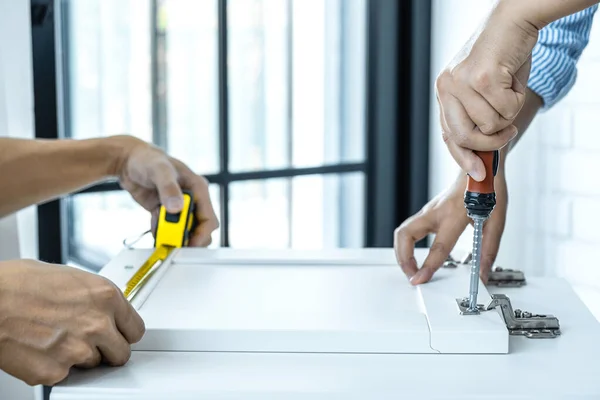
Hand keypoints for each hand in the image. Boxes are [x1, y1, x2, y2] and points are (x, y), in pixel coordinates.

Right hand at [0, 260, 144, 385]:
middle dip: (107, 350)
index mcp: (106, 296)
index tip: (118, 335)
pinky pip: (66, 376)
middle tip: (88, 342)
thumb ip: (94, 297)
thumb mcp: (71, 278)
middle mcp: (98, 323)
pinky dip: (54, 368)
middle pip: (121, 353)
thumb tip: (102, 308)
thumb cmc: (18, 284)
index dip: (124, 333)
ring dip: (80, 357)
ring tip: (56, 340)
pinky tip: (40, 350)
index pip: (136, 329)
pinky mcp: (56, 371)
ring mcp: (78, 349)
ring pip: (94, 365)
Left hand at [115, 136, 218, 245]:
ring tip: (161, 236)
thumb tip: (177, 209)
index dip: (202, 234)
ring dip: (174, 236)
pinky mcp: (166, 211)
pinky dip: (162, 233)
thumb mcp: (159, 171)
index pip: (209, 218)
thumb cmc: (148, 159)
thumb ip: (169, 188)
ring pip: (184, 230)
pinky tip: (155, 229)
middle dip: (188, 238)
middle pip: (199, 228)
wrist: (129, 160)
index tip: (190, 243)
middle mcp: (192, 198)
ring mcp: (179, 206)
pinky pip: (168, 228)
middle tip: (173, 243)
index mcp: (198, 188)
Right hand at [394, 170, 507, 284]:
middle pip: (405, 236)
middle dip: (403, 259)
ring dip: (400, 253)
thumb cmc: (488, 189)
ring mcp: (427, 211)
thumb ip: (488, 250)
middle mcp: (436, 212)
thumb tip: (482, 274)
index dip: (428, 266)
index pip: (438, 246)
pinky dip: (405, 246)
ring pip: (402, 233)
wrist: (481, 166)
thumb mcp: (496, 221)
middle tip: (412, 275)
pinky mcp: (426, 213)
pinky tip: (413, 257)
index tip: (420, 279)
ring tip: (411, 269)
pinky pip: (407, 230)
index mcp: (455, 215)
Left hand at [435, 2, 538, 179]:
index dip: (463, 156)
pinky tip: (514, 79)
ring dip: (509, 113)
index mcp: (444, 90)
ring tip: (509, 89)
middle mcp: (446, 86)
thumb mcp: (483, 88)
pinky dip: (518, 99)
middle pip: (463, 137)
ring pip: (490, 125)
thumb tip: (482, 154)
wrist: (514, 19)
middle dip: (490, 143)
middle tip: (508, 131)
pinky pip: (506, 109)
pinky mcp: (481, 77)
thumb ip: (477, 115)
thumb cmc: (503, 56)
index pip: (448, 134)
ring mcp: (461, 82)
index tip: (478, 173)